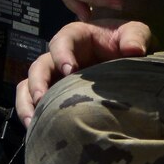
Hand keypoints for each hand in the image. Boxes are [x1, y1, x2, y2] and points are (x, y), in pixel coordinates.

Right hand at [15, 19, 154, 126]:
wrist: (129, 63)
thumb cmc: (127, 42)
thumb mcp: (135, 33)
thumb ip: (135, 37)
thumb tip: (134, 49)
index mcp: (76, 37)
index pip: (62, 41)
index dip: (62, 54)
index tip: (69, 70)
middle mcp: (59, 57)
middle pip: (39, 66)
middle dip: (38, 82)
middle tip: (42, 99)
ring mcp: (54, 77)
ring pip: (29, 86)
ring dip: (27, 103)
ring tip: (32, 121)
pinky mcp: (53, 95)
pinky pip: (32, 103)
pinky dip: (30, 115)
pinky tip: (36, 130)